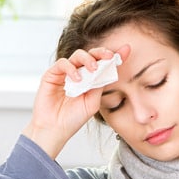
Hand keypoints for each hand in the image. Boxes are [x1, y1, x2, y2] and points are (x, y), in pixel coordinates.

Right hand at [22, 44, 130, 158]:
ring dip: (88, 59)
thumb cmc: (73, 119)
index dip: (113, 56)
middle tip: (109, 56)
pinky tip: (77, 79)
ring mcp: (65, 73)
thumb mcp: (93, 102)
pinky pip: (63, 63)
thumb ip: (99, 86)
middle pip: (91, 55)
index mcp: (90, 81)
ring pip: (77, 56)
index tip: (126, 50)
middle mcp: (79, 74)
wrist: (55, 129)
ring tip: (93, 69)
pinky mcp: (52, 74)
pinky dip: (71, 68)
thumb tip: (108, 69)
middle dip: (101, 53)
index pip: (103, 65)